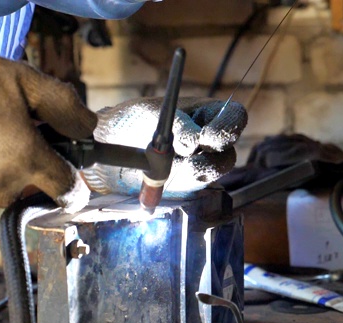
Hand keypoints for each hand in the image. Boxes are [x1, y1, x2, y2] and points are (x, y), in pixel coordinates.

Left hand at [82, 97, 246, 198]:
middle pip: (229, 151)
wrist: (108, 146)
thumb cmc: (131, 120)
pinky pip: (194, 189)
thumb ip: (176, 122)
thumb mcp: (149, 112)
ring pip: (214, 172)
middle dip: (212, 158)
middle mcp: (208, 140)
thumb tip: (195, 140)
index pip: (234, 117)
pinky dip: (181, 187)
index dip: (228, 127)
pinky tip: (160, 181)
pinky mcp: (186, 185)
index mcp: (206, 113)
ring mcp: (200, 163)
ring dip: (196, 172)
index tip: (206, 137)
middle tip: (188, 158)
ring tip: (171, 168)